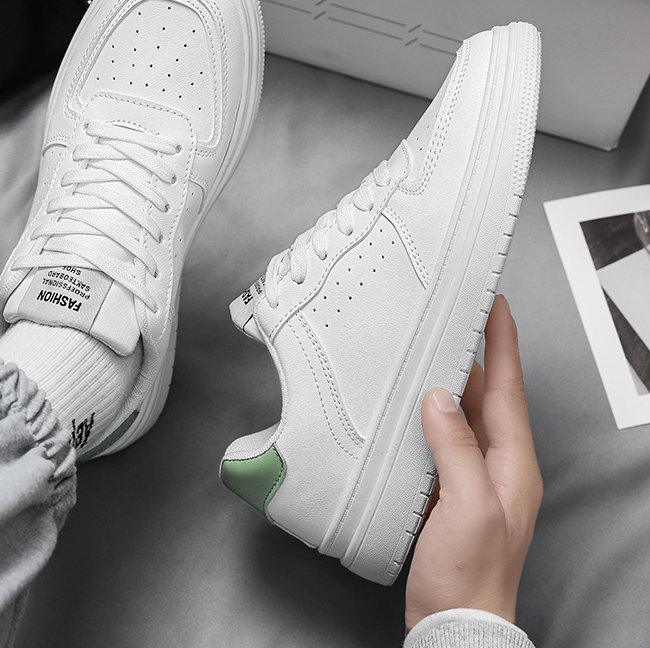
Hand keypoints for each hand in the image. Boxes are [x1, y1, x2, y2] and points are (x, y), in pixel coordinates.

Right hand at [404, 295, 542, 630]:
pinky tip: (411, 408)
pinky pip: (443, 438)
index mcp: (513, 464)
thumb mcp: (468, 507)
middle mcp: (498, 465)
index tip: (496, 307)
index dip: (502, 344)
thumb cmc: (470, 577)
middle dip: (472, 355)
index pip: (509, 389)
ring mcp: (473, 477)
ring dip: (448, 385)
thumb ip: (456, 449)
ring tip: (429, 353)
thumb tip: (440, 400)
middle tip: (453, 320)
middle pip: (487, 396)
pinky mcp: (449, 488)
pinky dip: (429, 416)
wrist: (455, 622)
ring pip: (463, 415)